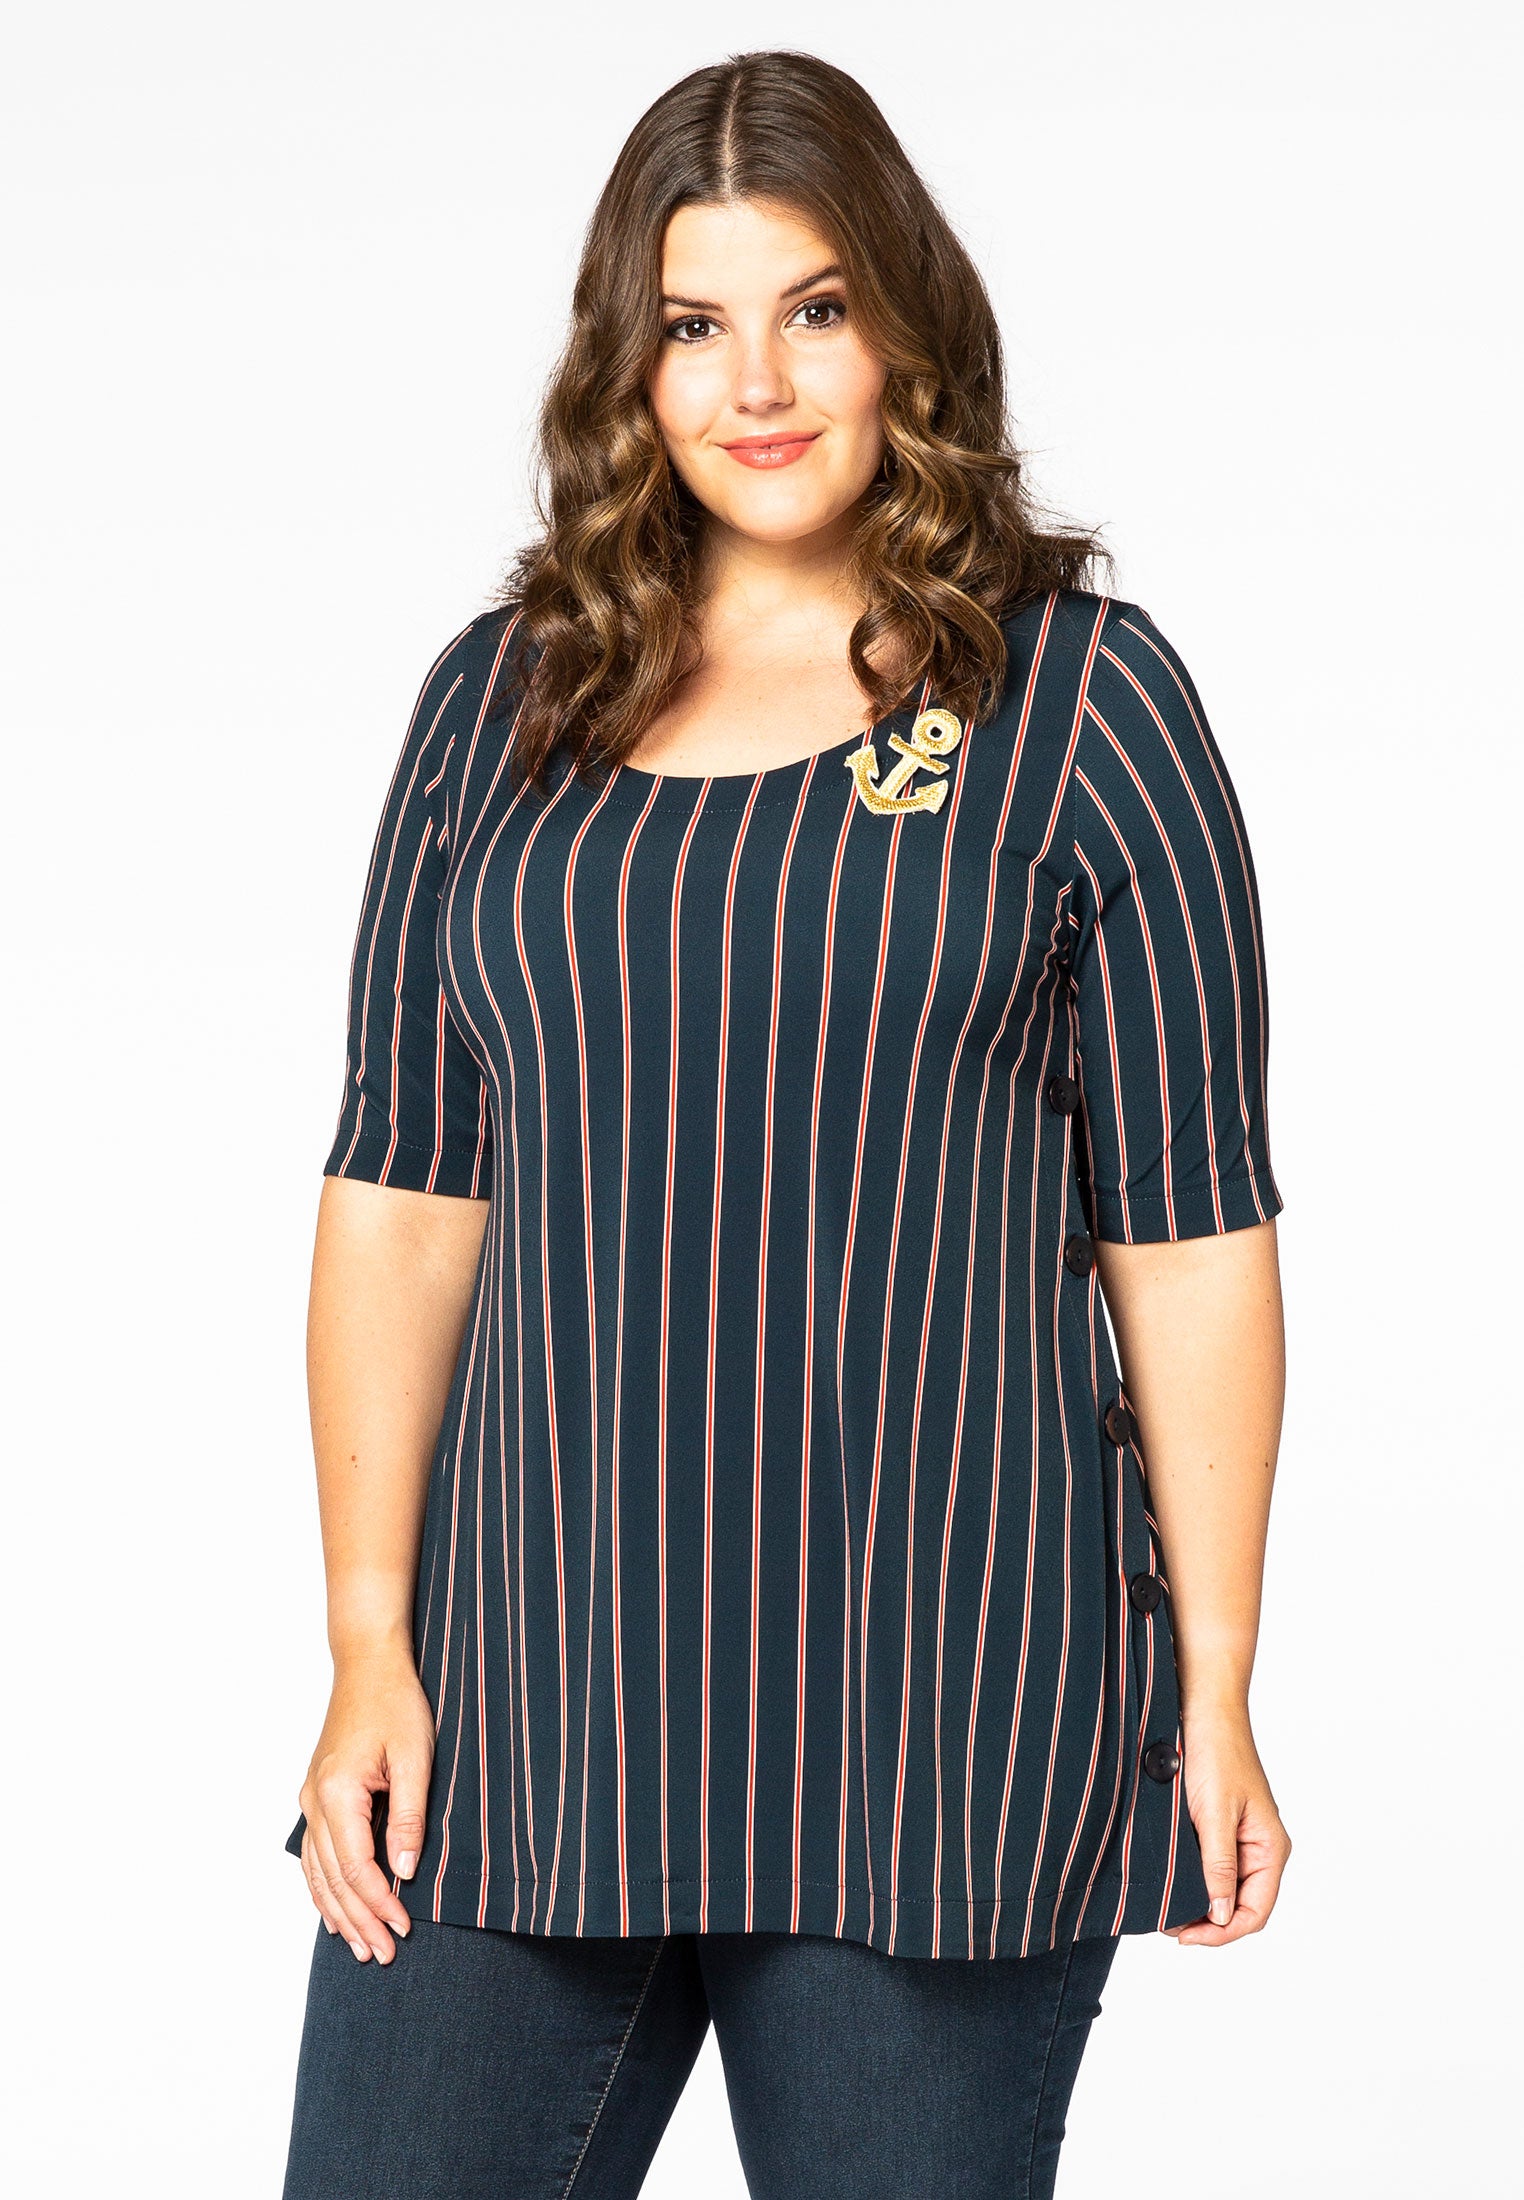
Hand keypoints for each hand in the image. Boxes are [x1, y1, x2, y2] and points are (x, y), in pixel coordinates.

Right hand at [298, 1645, 434, 1963]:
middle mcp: (315, 1801)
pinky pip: (315, 1854)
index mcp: (338, 1793)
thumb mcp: (414, 1757)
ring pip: (318, 1873)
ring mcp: (311, 1799)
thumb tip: (404, 1871)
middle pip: (334, 1879)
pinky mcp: (316, 1796)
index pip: (358, 1867)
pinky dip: (323, 1888)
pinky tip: (335, 1910)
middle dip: (359, 1920)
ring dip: (338, 1912)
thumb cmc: (395, 1703)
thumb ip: (408, 1815)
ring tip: (359, 1947)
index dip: (381, 1903)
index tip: (404, 1928)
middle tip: (384, 1954)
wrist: (367, 1665)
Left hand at [1165, 1702, 1290, 1946]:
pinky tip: (1168, 1880)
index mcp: (1270, 1847)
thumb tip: (1221, 1914)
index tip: (1184, 1936)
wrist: (1202, 1702)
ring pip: (1222, 1887)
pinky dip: (1192, 1878)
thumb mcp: (1215, 1813)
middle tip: (1167, 1926)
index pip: (1254, 1912)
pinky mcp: (1217, 1822)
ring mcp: (1238, 1835)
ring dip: (1198, 1902)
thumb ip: (1219, 1865)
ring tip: (1165, 1907)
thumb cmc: (1215, 1750)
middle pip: (1239, 1905)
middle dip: (1207, 1922)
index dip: (1221, 1933)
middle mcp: (1259, 1846)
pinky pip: (1210, 1864)